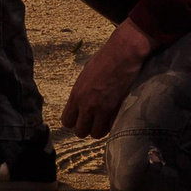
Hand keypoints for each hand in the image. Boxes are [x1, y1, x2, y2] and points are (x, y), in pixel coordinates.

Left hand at [60, 18, 156, 138]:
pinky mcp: (116, 110)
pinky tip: (112, 118)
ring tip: (102, 121)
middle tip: (92, 122)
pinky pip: (110, 128)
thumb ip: (81, 92)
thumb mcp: (85, 75)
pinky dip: (110, 127)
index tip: (80, 118)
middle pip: (80, 131)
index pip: (67, 121)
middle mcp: (86, 105)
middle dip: (85, 129)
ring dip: (98, 130)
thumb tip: (81, 102)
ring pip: (96, 134)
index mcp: (76, 94)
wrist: (122, 55)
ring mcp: (102, 109)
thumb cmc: (103, 60)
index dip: (73, 122)